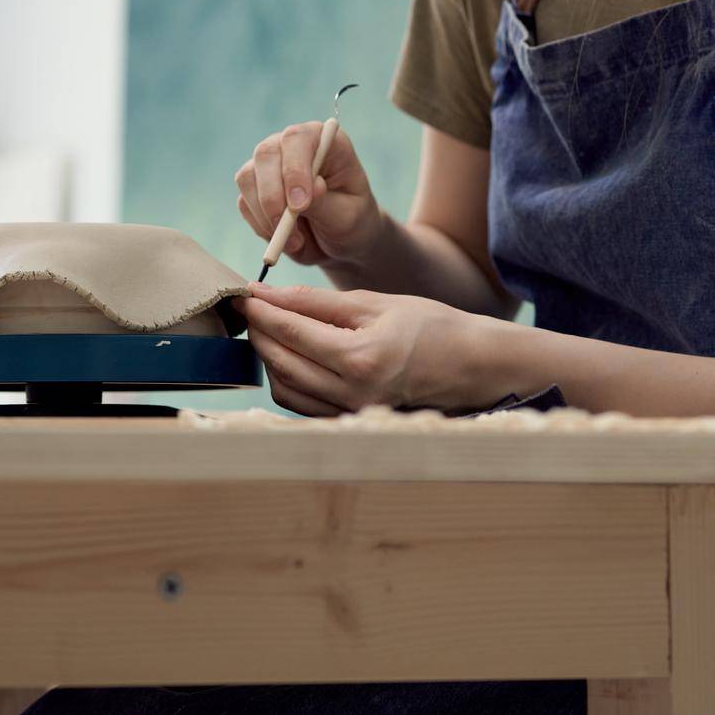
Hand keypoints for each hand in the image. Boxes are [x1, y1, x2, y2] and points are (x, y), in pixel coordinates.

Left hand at [231, 282, 497, 415]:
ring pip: (286, 390)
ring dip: (268, 359)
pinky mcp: (352, 421)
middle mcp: (353, 393)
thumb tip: (273, 295)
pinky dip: (287, 381)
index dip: (262, 310)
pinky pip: (304, 405)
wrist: (471, 365)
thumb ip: (320, 303)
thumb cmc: (431, 325)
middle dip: (259, 333)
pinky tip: (287, 358)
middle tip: (250, 308)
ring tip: (267, 330)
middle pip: (282, 363)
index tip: (242, 293)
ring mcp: (352, 413)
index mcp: (362, 358)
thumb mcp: (377, 303)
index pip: (293, 333)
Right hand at [233, 122, 381, 267]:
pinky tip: (286, 239)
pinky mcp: (254, 188)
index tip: (301, 205)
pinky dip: (261, 226)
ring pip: (247, 178)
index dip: (294, 169)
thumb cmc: (350, 222)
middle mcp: (291, 145)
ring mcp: (269, 164)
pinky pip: (244, 204)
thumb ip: (325, 202)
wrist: (339, 242)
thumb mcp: (347, 216)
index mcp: (323, 140)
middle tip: (286, 228)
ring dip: (266, 216)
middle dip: (272, 195)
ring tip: (296, 241)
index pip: (297, 139)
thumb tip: (307, 189)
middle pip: (266, 154)